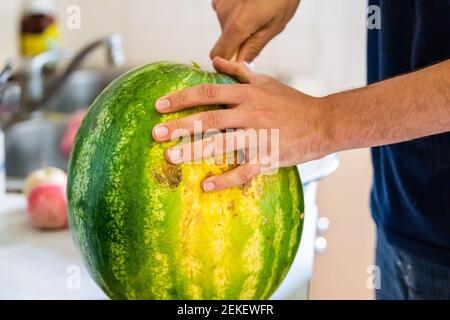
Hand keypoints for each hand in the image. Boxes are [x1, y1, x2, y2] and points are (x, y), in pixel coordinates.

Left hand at [152, 57, 331, 191]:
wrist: (323, 123)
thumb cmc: (292, 102)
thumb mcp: (266, 81)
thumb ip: (240, 71)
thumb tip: (215, 61)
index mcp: (248, 95)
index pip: (208, 93)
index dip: (182, 98)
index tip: (159, 106)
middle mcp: (250, 113)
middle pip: (209, 119)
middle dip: (180, 126)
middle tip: (156, 134)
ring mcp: (260, 136)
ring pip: (222, 144)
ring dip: (194, 150)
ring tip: (171, 157)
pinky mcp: (269, 158)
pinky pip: (244, 171)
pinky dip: (225, 180)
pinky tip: (206, 186)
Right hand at [211, 0, 299, 60]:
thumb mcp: (274, 25)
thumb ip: (254, 47)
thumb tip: (241, 65)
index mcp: (236, 26)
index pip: (218, 55)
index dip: (227, 62)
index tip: (239, 62)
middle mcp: (223, 14)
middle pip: (224, 40)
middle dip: (238, 41)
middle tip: (259, 29)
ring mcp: (220, 1)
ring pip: (225, 24)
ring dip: (238, 24)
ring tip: (258, 12)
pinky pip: (225, 10)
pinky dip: (236, 11)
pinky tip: (250, 3)